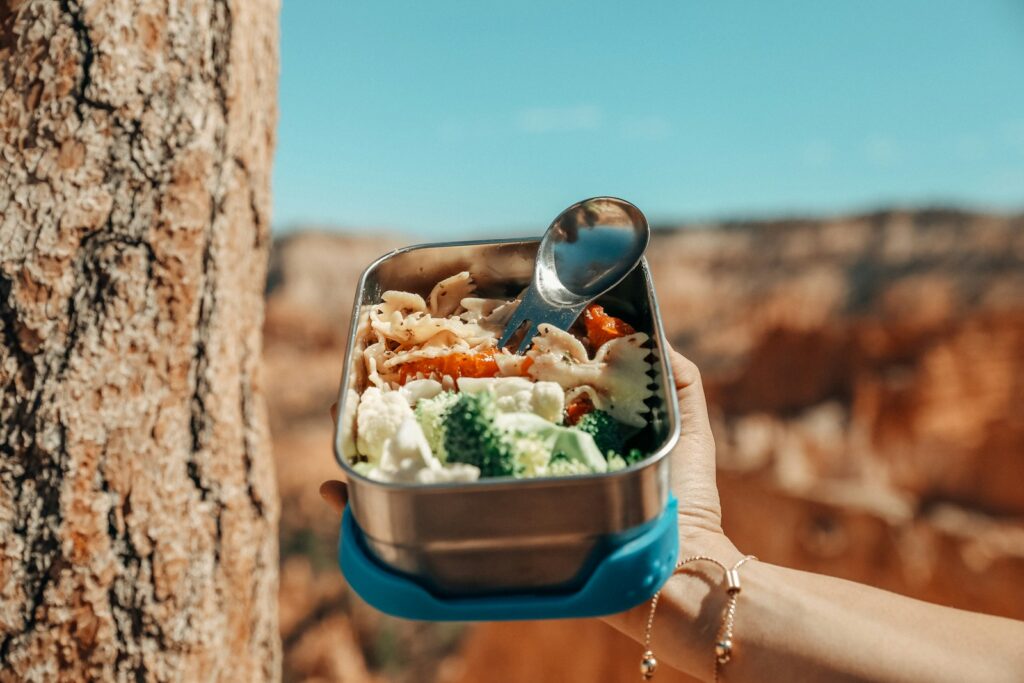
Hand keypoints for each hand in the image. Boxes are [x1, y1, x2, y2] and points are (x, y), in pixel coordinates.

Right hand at [318, 346, 740, 632]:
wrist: (677, 577)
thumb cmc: (683, 503)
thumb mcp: (684, 425)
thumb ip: (672, 375)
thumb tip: (644, 327)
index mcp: (551, 435)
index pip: (495, 394)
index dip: (459, 368)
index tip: (431, 338)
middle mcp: (517, 465)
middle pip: (449, 428)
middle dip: (403, 405)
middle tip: (369, 378)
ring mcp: (498, 501)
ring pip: (424, 469)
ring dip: (375, 445)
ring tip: (342, 418)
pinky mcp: (484, 538)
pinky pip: (417, 524)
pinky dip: (367, 512)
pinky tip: (336, 489)